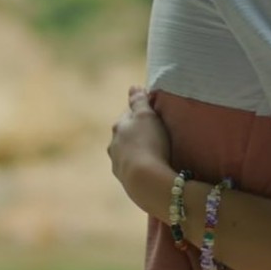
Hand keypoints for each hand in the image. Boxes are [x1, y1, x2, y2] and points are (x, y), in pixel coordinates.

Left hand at [108, 85, 173, 213]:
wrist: (146, 181)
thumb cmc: (149, 143)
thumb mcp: (146, 116)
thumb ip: (139, 101)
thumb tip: (133, 87)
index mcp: (118, 127)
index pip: (129, 114)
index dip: (141, 113)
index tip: (154, 114)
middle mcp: (113, 146)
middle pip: (126, 135)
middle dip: (138, 134)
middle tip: (156, 134)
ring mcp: (118, 165)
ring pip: (128, 153)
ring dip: (138, 152)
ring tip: (155, 154)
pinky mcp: (126, 182)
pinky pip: (134, 170)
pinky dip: (141, 167)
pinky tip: (152, 170)